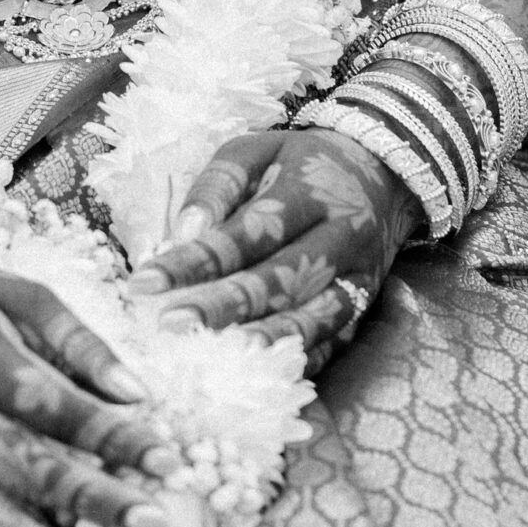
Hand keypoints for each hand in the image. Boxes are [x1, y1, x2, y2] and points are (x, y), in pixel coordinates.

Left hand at [127, 127, 420, 373]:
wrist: (382, 171)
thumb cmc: (302, 163)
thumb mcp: (259, 149)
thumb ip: (219, 183)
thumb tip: (186, 231)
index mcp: (308, 191)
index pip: (247, 231)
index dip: (197, 259)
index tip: (145, 282)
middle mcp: (340, 234)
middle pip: (279, 278)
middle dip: (222, 306)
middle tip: (171, 326)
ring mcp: (358, 274)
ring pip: (312, 317)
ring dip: (263, 341)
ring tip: (216, 364)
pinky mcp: (365, 304)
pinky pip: (333, 340)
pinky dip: (299, 362)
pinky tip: (261, 378)